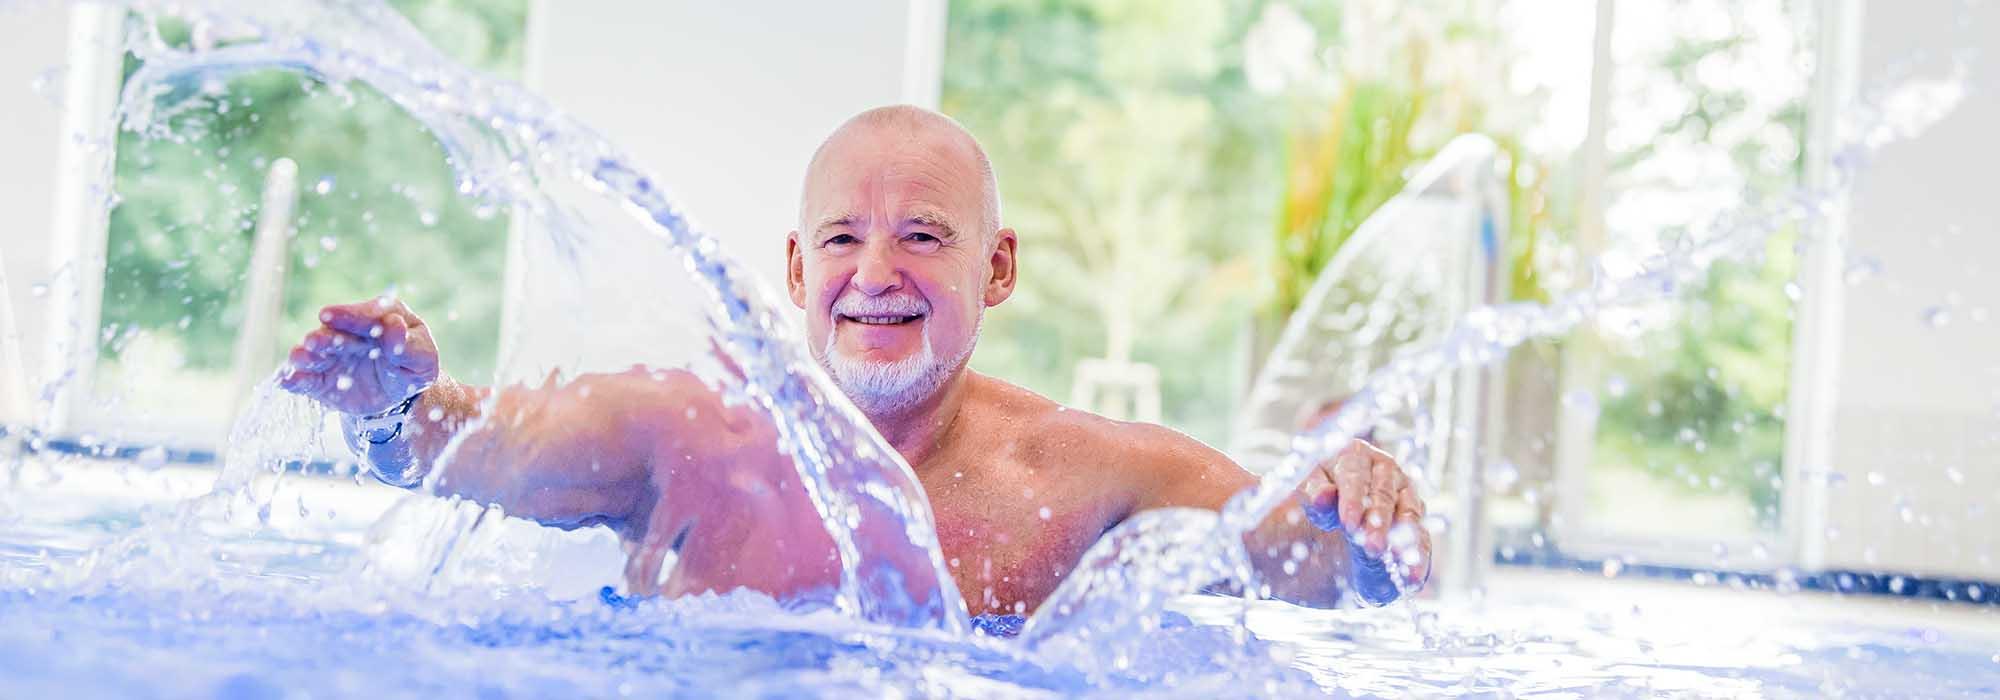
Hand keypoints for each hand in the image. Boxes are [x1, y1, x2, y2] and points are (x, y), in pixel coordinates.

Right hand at [278, 297, 439, 415]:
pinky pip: (306, 380)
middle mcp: (348, 334)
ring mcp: (331, 356)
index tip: (329, 315)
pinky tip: (288, 381)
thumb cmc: (412, 367)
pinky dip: (296, 380)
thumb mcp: (422, 359)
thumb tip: (394, 325)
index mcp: (378, 319)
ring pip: (315, 355)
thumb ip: (408, 345)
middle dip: (323, 337)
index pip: (363, 315)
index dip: (347, 316)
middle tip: (313, 341)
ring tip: (299, 359)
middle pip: (333, 334)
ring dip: (305, 356)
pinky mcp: (320, 380)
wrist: (399, 395)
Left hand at [1300, 439, 1431, 587]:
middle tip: (1371, 547)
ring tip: (1396, 561)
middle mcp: (1384, 468)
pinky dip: (1418, 557)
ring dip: (1402, 539)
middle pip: (1384, 494)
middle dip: (1378, 522)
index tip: (1348, 523)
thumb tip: (1323, 496)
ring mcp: (1404, 492)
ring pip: (1408, 513)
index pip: (1354, 475)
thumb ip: (1313, 497)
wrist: (1326, 531)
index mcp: (1353, 455)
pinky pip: (1420, 537)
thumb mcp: (1306, 499)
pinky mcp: (1415, 518)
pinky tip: (1414, 576)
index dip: (1352, 499)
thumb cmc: (1316, 506)